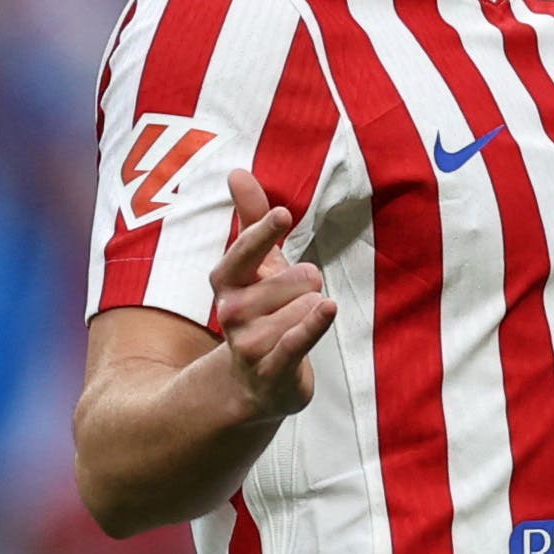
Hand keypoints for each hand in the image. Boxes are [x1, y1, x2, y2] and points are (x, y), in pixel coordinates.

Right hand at [212, 169, 336, 420]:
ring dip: (314, 310)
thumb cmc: (261, 311)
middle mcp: (231, 312)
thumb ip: (250, 219)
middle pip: (297, 278)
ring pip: (307, 305)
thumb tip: (236, 171)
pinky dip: (313, 325)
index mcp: (226, 282)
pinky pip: (296, 340)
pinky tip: (327, 308)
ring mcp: (248, 344)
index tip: (282, 214)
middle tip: (297, 299)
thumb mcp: (255, 265)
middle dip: (309, 285)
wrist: (254, 382)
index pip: (243, 252)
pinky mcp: (271, 371)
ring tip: (298, 322)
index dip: (262, 233)